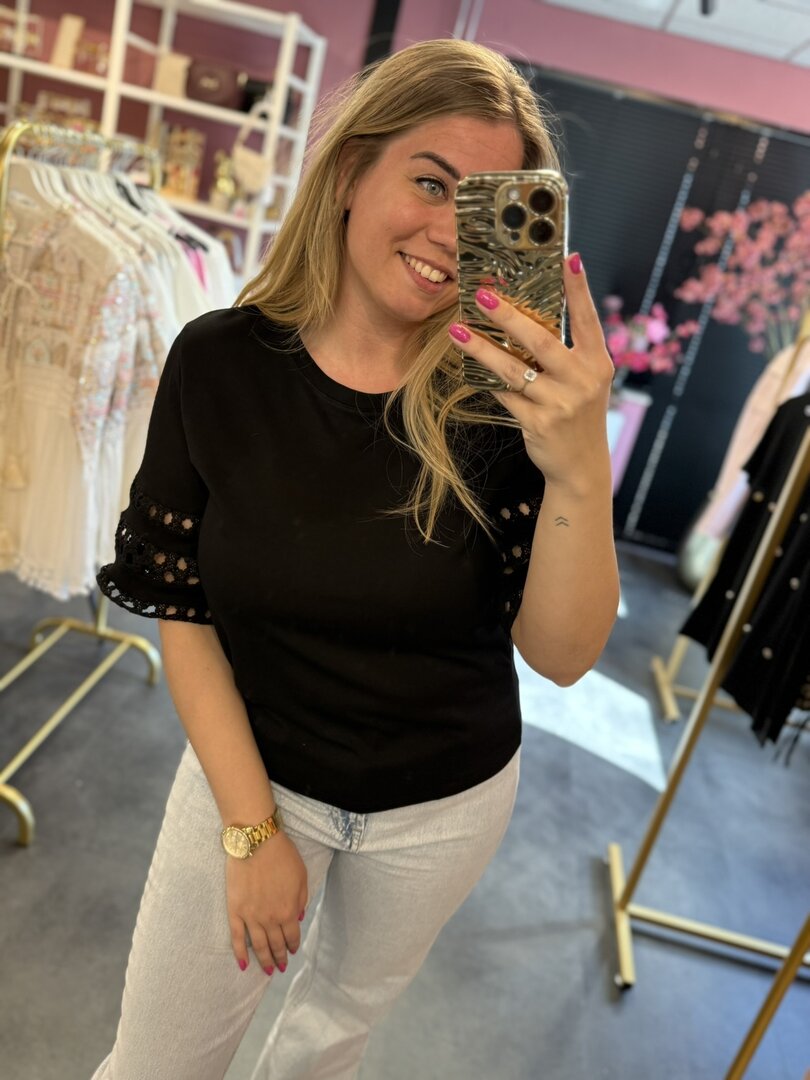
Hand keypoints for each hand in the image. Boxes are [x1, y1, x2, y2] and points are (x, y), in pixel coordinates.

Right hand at [226, 829, 307, 974]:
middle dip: (280, 957)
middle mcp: (270, 919)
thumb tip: (298, 918)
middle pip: (276, 944)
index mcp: (288, 910)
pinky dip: (239, 953)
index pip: (292, 935)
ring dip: (264, 960)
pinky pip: (237, 937)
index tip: (292, 951)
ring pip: (258, 945)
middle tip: (281, 967)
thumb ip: (301, 900)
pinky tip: (243, 964)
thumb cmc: (282, 856)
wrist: (256, 842)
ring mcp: (251, 917)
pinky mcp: (235, 911)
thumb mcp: (301, 876)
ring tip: (268, 971)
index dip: (293, 945)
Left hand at [449, 253, 613, 495]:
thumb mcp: (586, 380)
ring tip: (458, 330)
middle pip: (541, 342)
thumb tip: (529, 312)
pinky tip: (466, 365)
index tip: (568, 258)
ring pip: (514, 370)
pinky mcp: (538, 423)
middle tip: (483, 295)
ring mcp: (560, 404)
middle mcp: (582, 381)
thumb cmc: (579, 412)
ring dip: (483, 349)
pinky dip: (485, 380)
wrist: (581, 465)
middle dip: (510, 317)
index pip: (587, 319)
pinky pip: (504, 395)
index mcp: (598, 363)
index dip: (578, 289)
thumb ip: (568, 351)